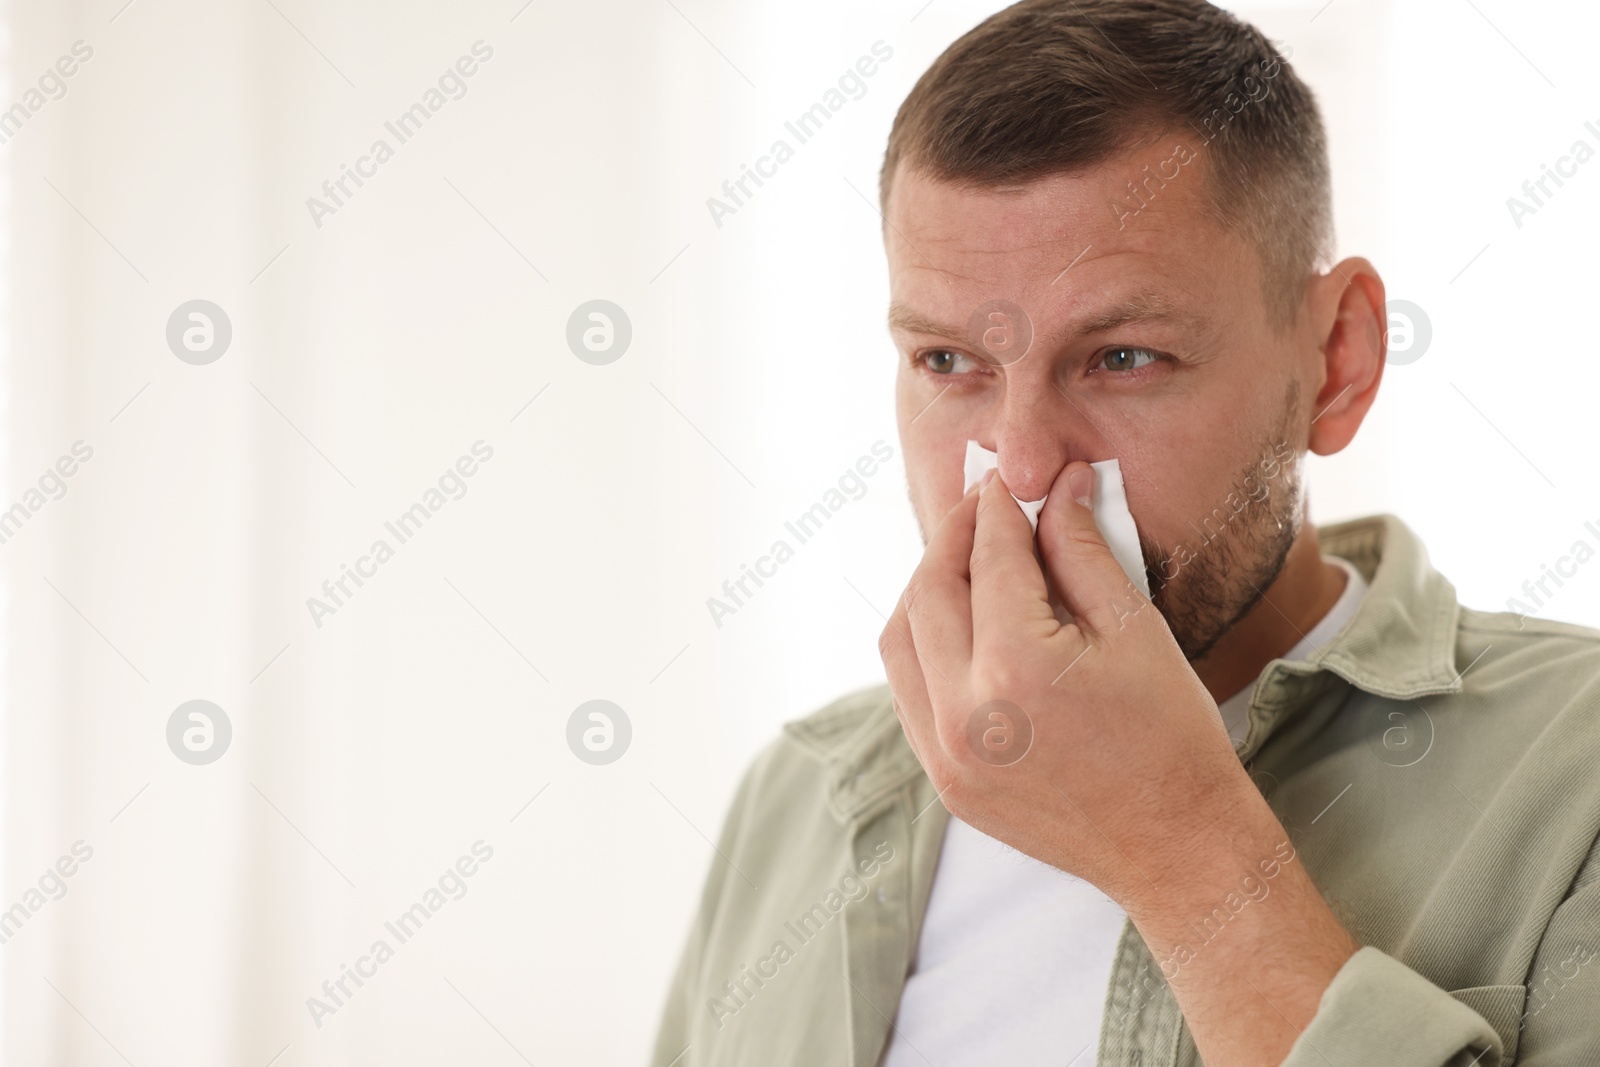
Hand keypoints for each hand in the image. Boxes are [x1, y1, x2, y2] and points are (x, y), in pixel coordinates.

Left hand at [880, 461, 1256, 902]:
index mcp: (1018, 668)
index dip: (997, 510)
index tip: (1006, 483)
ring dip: (926, 590)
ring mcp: (945, 754)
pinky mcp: (943, 780)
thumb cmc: (1172, 738)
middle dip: (953, 538)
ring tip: (967, 561)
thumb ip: (1082, 549)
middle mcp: (964, 713)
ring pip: (900, 642)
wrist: (1177, 846)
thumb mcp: (1135, 628)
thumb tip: (1058, 487)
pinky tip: (960, 625)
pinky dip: (923, 647)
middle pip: (928, 591)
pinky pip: (908, 692)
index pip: (989, 558)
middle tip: (982, 508)